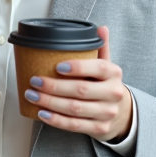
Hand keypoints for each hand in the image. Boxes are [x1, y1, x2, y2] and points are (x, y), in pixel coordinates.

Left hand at [23, 26, 133, 141]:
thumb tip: (100, 28)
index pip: (97, 68)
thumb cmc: (106, 86)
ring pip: (74, 109)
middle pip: (81, 90)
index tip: (57, 66)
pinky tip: (42, 113)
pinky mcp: (99, 128)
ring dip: (50, 103)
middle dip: (54, 86)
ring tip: (32, 95)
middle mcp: (113, 93)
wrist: (123, 114)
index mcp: (114, 73)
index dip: (77, 67)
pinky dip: (56, 120)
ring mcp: (107, 113)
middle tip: (34, 81)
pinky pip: (74, 125)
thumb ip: (101, 48)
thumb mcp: (107, 66)